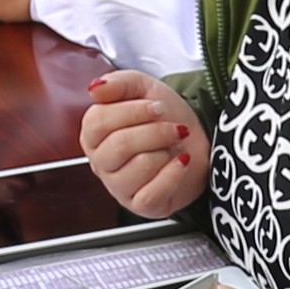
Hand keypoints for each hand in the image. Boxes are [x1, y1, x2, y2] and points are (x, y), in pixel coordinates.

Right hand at [77, 70, 210, 221]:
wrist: (196, 139)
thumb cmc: (165, 117)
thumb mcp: (144, 88)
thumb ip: (118, 83)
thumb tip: (95, 88)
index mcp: (93, 134)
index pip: (98, 121)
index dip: (133, 111)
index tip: (158, 107)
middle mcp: (101, 163)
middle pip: (120, 145)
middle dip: (156, 131)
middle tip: (174, 128)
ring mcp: (119, 187)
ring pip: (140, 165)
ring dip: (166, 151)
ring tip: (173, 147)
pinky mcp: (141, 205)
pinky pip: (153, 192)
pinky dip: (174, 173)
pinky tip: (181, 162)